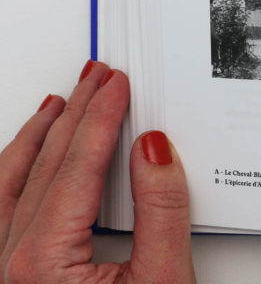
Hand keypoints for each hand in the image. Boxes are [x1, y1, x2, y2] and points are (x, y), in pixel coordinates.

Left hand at [0, 61, 195, 282]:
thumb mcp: (164, 281)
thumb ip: (161, 213)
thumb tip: (154, 150)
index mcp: (43, 263)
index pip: (77, 168)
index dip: (101, 118)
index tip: (116, 85)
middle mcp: (13, 267)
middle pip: (44, 168)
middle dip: (75, 115)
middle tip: (98, 78)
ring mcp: (9, 274)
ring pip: (10, 186)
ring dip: (38, 138)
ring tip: (60, 102)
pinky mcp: (16, 281)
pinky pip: (1, 211)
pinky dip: (16, 173)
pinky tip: (28, 155)